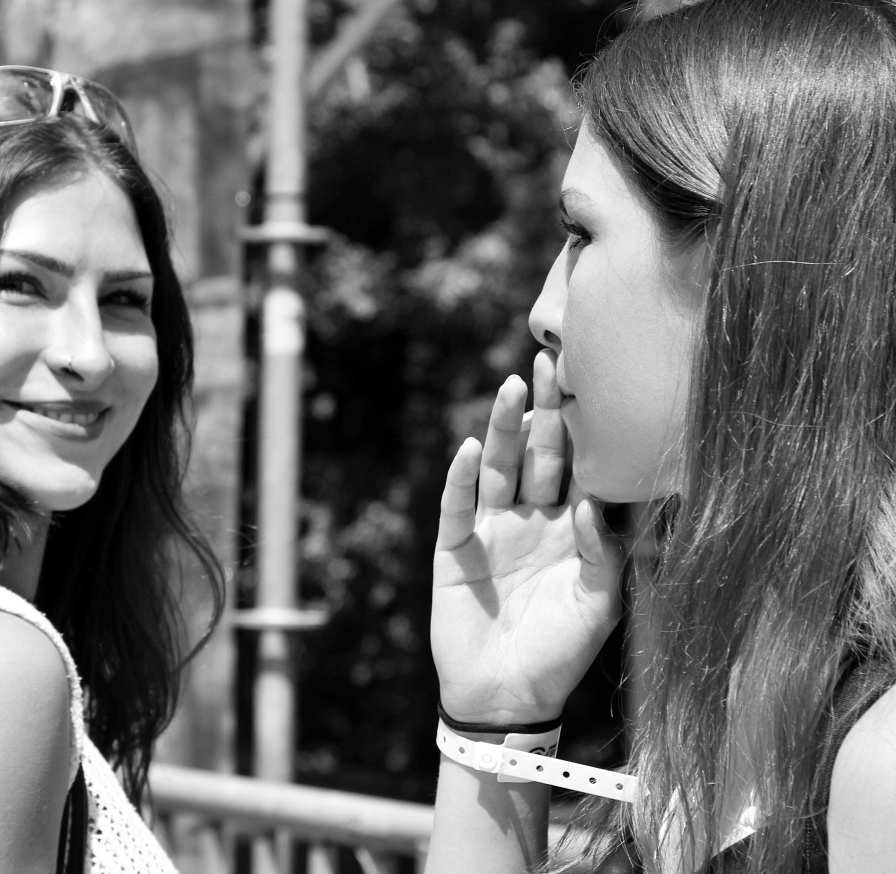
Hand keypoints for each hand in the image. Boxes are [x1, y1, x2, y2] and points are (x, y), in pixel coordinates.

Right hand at [431, 349, 625, 724]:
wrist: (507, 698)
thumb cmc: (560, 654)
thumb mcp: (599, 605)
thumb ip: (604, 554)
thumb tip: (591, 502)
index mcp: (570, 529)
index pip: (579, 467)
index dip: (583, 429)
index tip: (592, 385)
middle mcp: (531, 519)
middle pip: (539, 454)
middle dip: (546, 410)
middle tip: (553, 361)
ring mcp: (491, 529)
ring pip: (499, 468)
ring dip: (505, 428)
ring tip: (514, 388)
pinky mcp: (456, 547)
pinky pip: (459, 505)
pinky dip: (463, 477)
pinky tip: (473, 448)